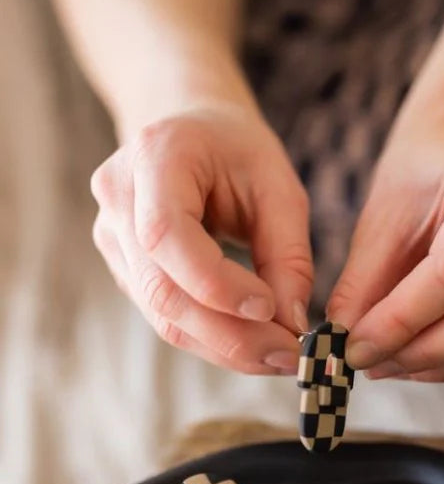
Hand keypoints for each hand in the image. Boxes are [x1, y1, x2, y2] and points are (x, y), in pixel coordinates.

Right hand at [91, 104, 311, 373]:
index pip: (166, 236)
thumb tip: (292, 323)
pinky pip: (167, 317)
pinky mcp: (124, 270)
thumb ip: (288, 254)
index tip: (271, 309)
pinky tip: (255, 344)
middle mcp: (118, 199)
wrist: (189, 128)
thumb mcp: (279, 185)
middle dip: (231, 335)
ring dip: (226, 347)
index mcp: (154, 158)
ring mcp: (112, 238)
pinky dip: (214, 339)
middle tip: (289, 355)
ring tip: (280, 355)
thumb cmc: (237, 150)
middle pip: (163, 291)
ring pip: (163, 316)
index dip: (216, 283)